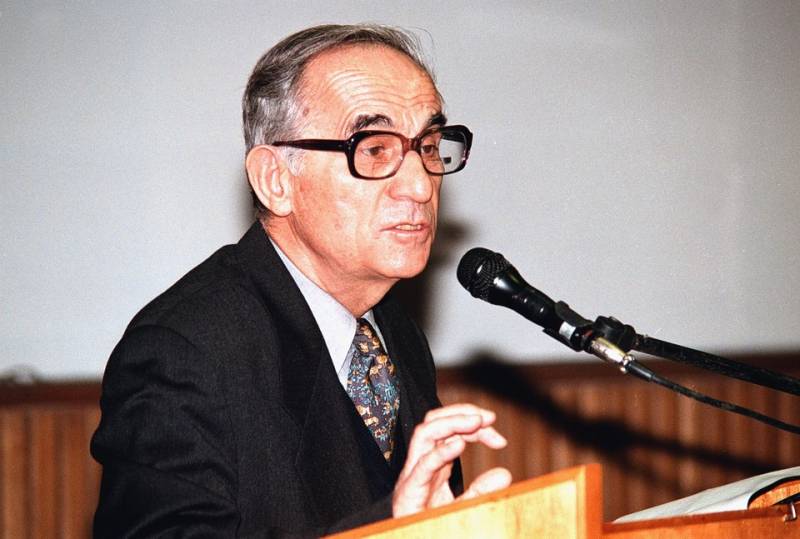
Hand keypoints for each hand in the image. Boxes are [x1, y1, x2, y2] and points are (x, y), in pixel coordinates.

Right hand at [392, 403, 511, 517]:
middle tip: (488, 417)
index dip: (475, 426)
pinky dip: (440, 452)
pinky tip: (459, 445)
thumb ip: (482, 490)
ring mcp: (414, 474)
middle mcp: (422, 462)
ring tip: (475, 422)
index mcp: (434, 463)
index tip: (499, 438)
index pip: (452, 430)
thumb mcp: (464, 506)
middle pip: (435, 421)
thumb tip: (505, 474)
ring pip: (425, 433)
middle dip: (461, 413)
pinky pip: (422, 464)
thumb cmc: (432, 525)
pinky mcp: (410, 489)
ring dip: (451, 422)